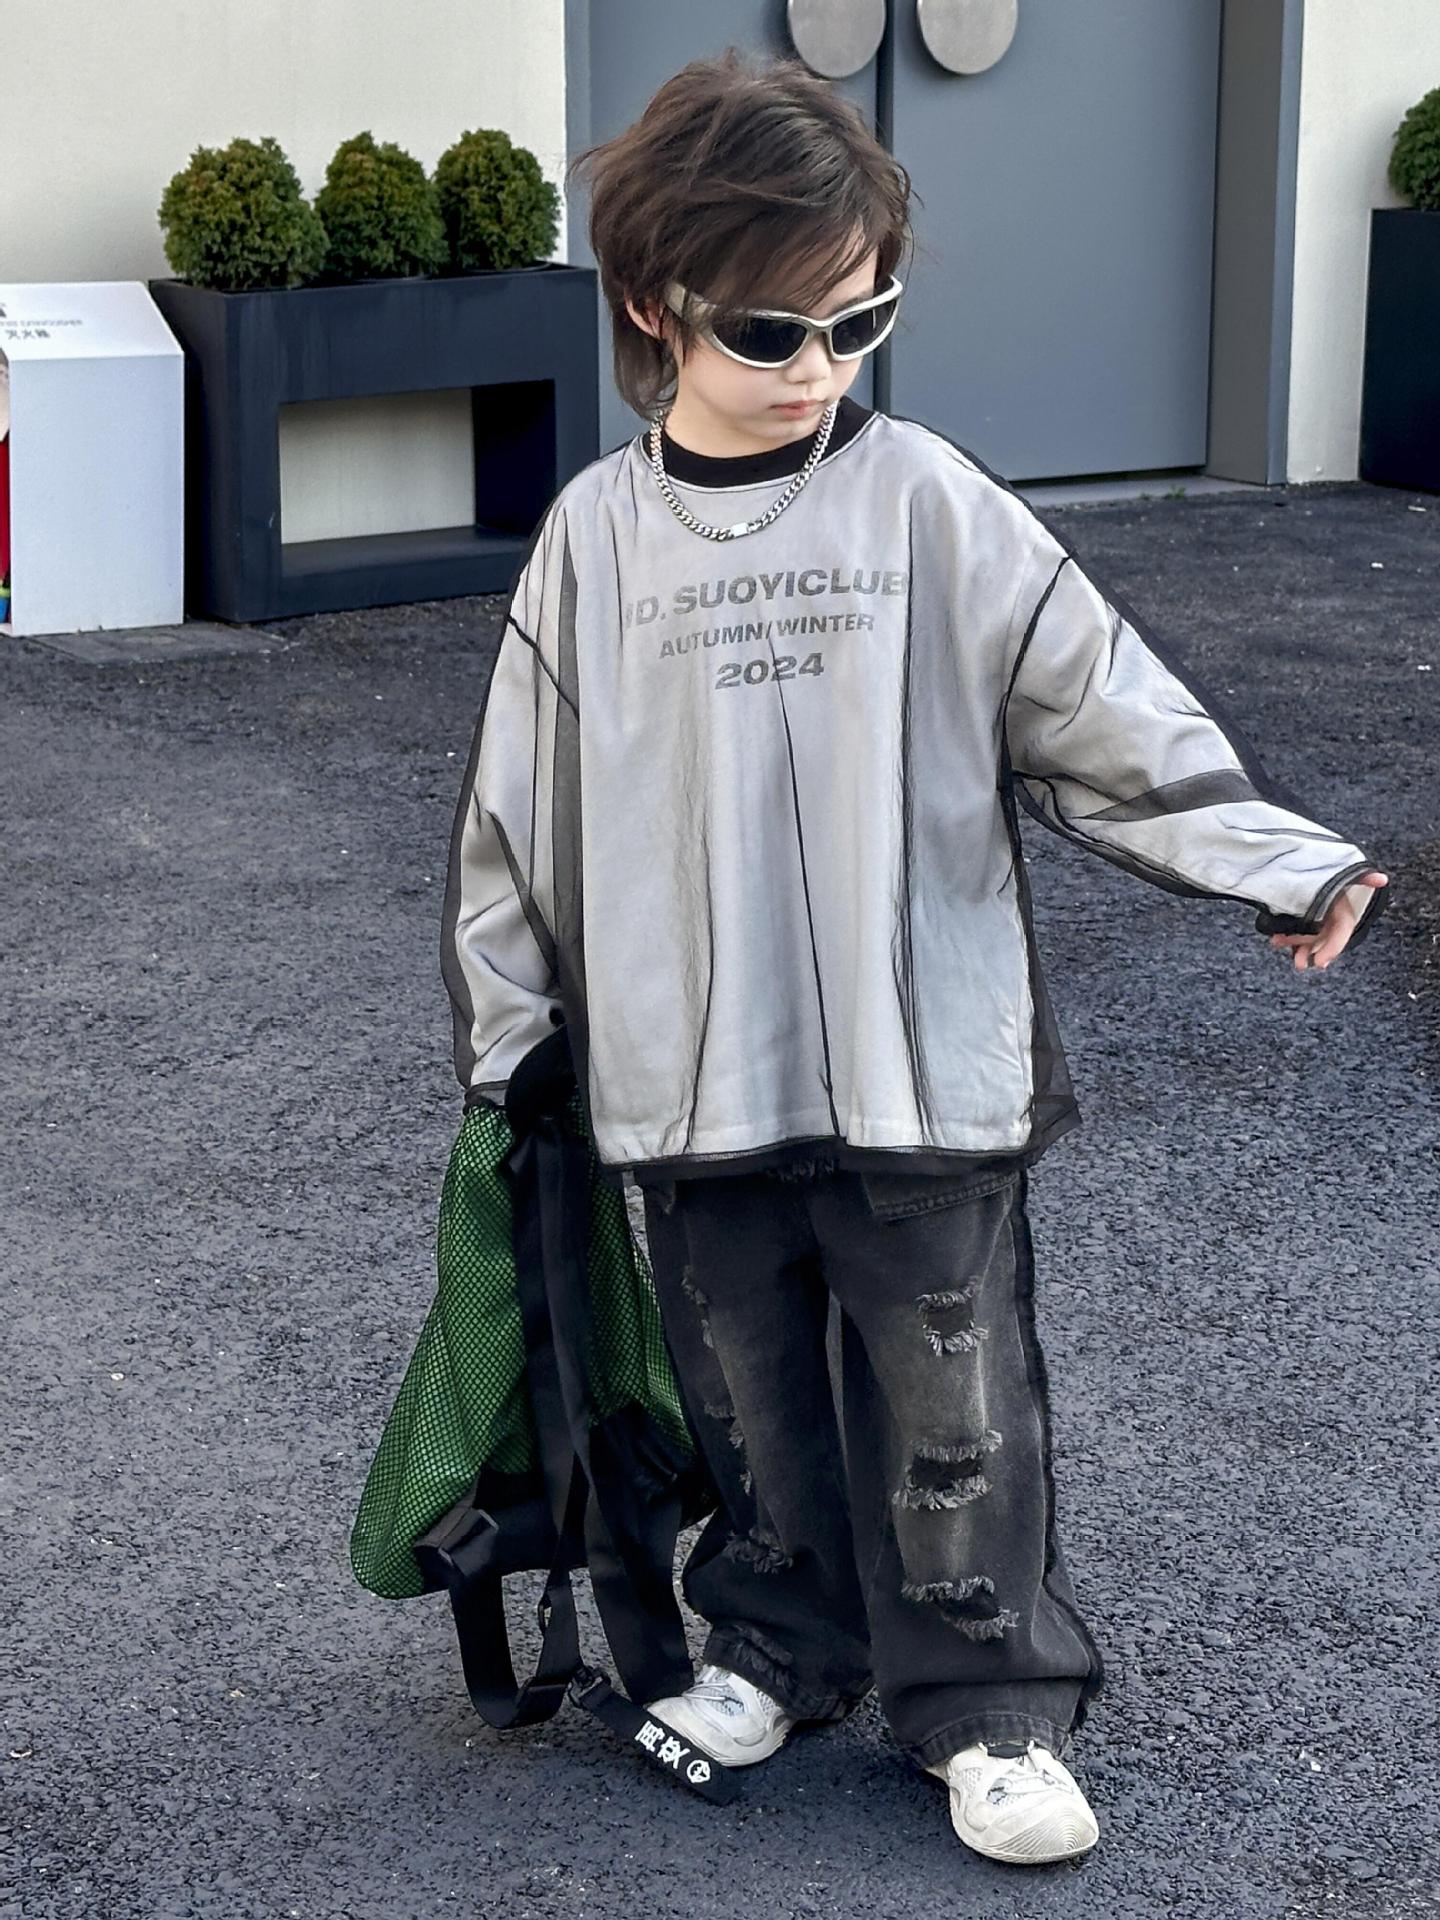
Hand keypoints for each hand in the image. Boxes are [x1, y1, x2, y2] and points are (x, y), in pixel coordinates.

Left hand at [1268, 870, 1387, 969]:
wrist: (1306, 861)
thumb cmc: (1331, 871)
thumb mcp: (1346, 873)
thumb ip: (1363, 877)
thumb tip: (1382, 879)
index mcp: (1342, 910)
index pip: (1341, 933)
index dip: (1333, 948)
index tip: (1321, 962)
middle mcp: (1328, 917)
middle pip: (1320, 939)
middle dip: (1309, 951)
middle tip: (1299, 962)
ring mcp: (1313, 919)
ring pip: (1306, 938)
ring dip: (1295, 947)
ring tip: (1281, 948)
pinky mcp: (1298, 917)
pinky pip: (1294, 932)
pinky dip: (1286, 938)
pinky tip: (1275, 939)